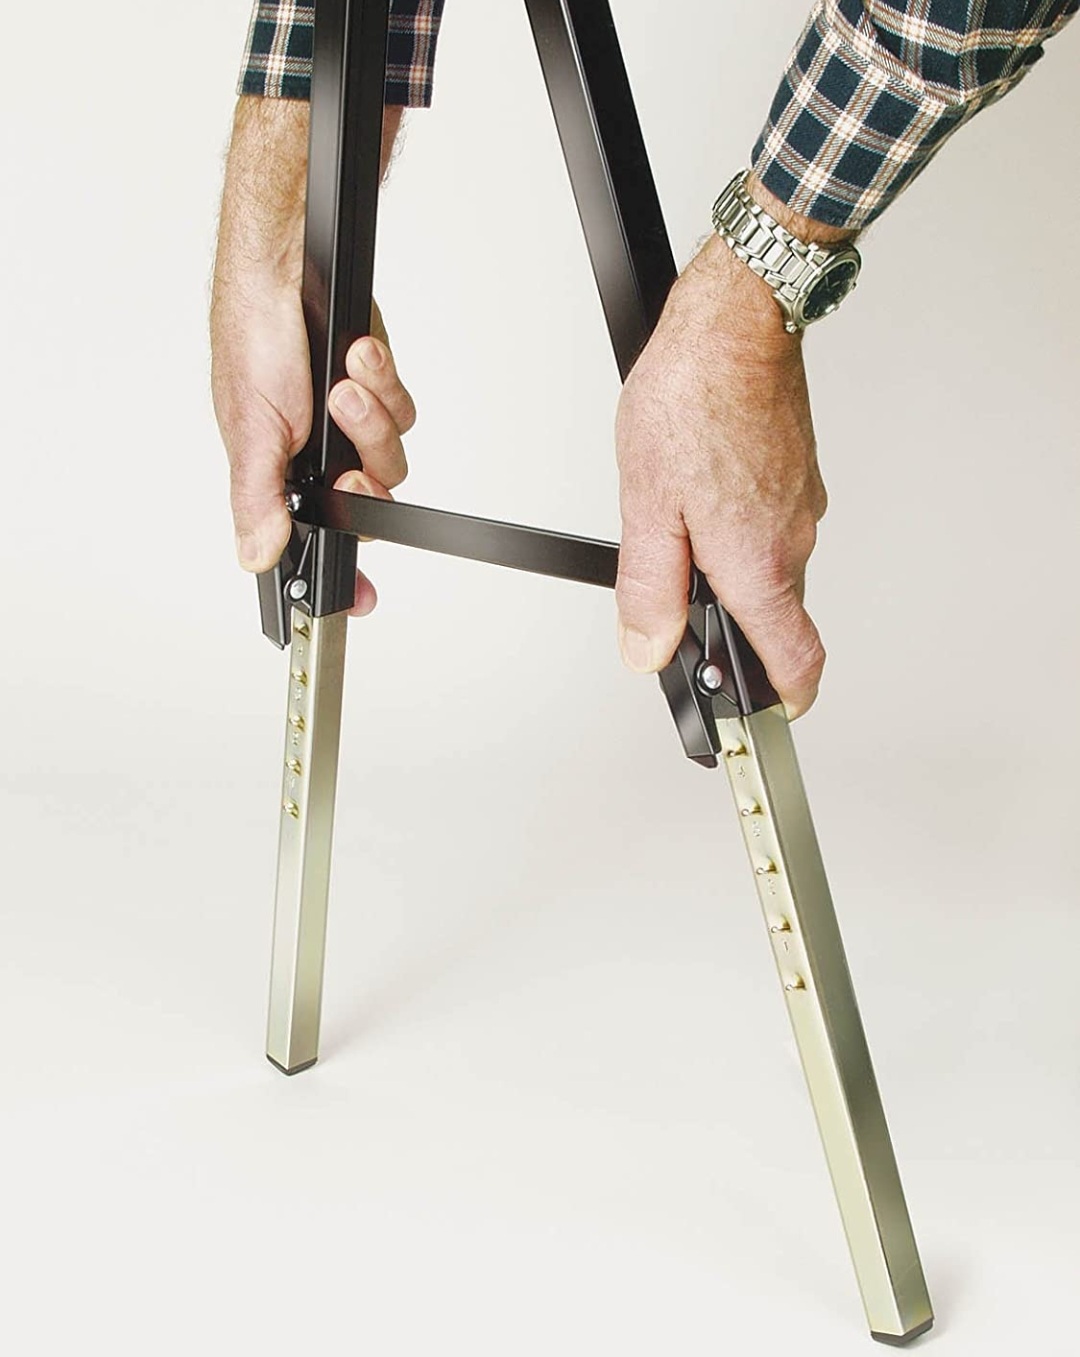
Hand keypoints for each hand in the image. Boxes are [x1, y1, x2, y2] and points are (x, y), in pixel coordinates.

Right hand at [211, 284, 415, 614]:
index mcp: (280, 476)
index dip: (341, 574)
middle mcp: (317, 458)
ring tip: (343, 383)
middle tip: (346, 457)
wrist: (283, 272)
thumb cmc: (250, 342)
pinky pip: (403, 410)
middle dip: (362, 476)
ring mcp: (350, 426)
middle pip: (372, 501)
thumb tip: (256, 557)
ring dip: (370, 418)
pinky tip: (359, 355)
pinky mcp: (378, 392)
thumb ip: (257, 500)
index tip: (361, 599)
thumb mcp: (250, 431)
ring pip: (392, 455)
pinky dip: (384, 383)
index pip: (318, 539)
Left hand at [614, 232, 827, 716]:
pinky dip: (738, 529)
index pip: (797, 659)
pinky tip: (699, 494)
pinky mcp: (796, 473)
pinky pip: (771, 524)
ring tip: (676, 531)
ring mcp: (801, 504)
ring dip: (728, 568)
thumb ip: (648, 590)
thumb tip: (647, 649)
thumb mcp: (646, 506)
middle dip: (731, 624)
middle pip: (775, 615)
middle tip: (680, 614)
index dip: (785, 699)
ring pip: (769, 565)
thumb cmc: (692, 397)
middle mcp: (793, 539)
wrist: (736, 320)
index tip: (767, 714)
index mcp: (758, 561)